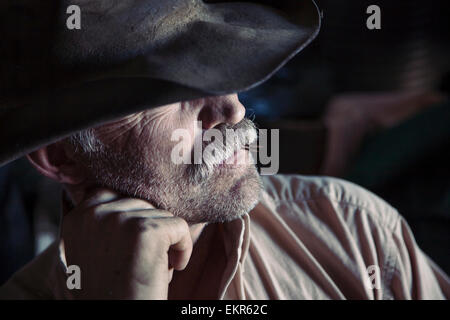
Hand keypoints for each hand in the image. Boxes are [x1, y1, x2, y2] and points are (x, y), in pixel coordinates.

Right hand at [60, 189, 192, 298]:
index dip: (133, 218)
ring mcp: (120, 220)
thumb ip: (105, 221)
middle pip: (143, 204)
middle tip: (138, 264)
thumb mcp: (96, 250)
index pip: (114, 193)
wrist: (118, 317)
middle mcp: (95, 214)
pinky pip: (181, 227)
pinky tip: (167, 272)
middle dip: (149, 232)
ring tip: (147, 269)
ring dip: (164, 244)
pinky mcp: (147, 231)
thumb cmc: (113, 290)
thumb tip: (135, 198)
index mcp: (79, 217)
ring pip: (163, 215)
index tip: (132, 246)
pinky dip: (183, 250)